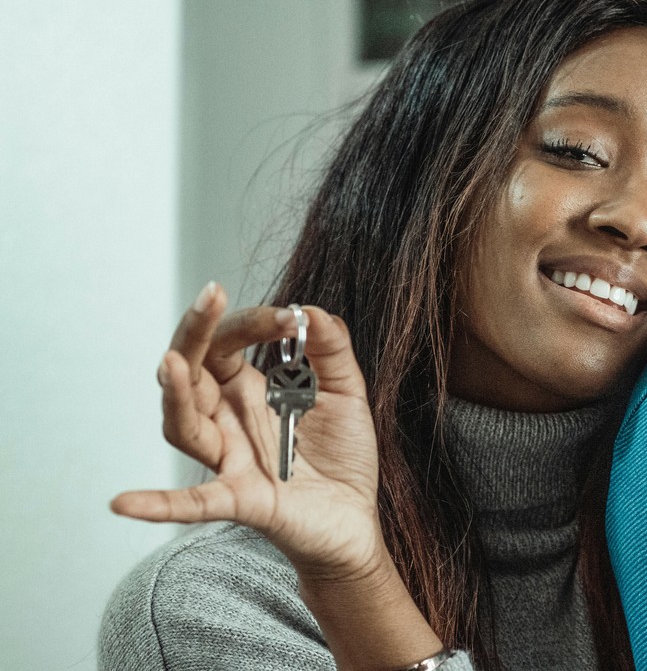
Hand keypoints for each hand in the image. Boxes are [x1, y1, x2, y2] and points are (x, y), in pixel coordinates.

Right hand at [111, 282, 383, 580]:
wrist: (354, 517)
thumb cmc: (341, 453)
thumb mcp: (346, 392)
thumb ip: (332, 351)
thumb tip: (311, 310)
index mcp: (249, 388)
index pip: (229, 343)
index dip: (254, 323)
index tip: (290, 316)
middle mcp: (229, 418)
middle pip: (193, 371)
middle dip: (196, 332)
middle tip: (209, 297)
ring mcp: (230, 458)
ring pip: (184, 425)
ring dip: (176, 395)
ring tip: (173, 363)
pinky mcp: (240, 498)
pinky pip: (193, 502)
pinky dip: (159, 504)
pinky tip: (124, 503)